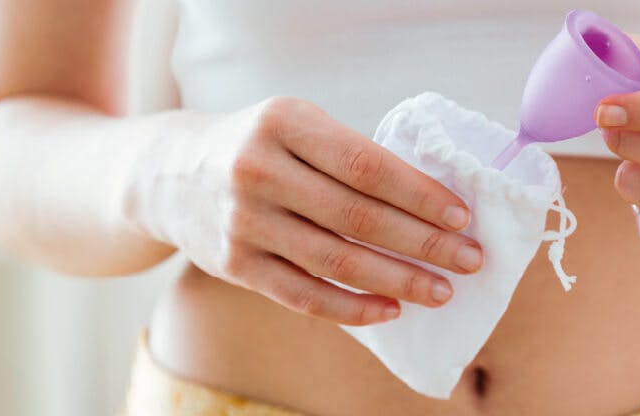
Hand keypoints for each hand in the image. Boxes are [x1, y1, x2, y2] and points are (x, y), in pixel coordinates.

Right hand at [128, 97, 482, 324]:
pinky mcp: (235, 265)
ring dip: (398, 280)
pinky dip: (352, 308)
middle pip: (358, 217)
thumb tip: (432, 203)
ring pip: (336, 262)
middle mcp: (259, 170)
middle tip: (469, 259)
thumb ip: (351, 155)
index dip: (420, 195)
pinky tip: (390, 311)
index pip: (368, 166)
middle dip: (424, 243)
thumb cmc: (257, 146)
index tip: (462, 216)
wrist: (170, 174)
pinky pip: (304, 296)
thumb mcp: (297, 124)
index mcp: (284, 124)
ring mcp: (244, 222)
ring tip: (441, 290)